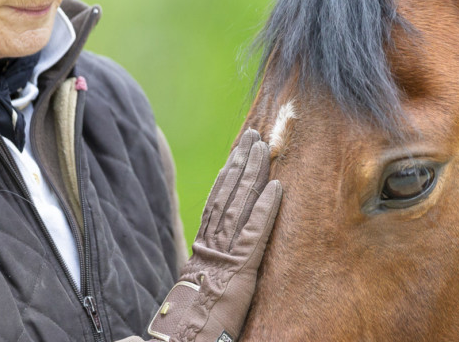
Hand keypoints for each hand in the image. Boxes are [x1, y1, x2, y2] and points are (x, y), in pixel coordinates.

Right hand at [147, 129, 281, 341]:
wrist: (181, 340)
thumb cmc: (188, 324)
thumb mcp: (197, 288)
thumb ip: (206, 269)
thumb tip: (216, 259)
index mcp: (201, 249)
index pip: (216, 202)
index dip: (229, 175)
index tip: (238, 152)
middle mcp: (211, 245)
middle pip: (228, 195)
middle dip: (242, 163)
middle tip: (254, 136)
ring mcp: (225, 255)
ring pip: (240, 205)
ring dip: (253, 174)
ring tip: (264, 149)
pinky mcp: (240, 270)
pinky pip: (255, 234)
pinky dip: (265, 209)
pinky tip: (277, 188)